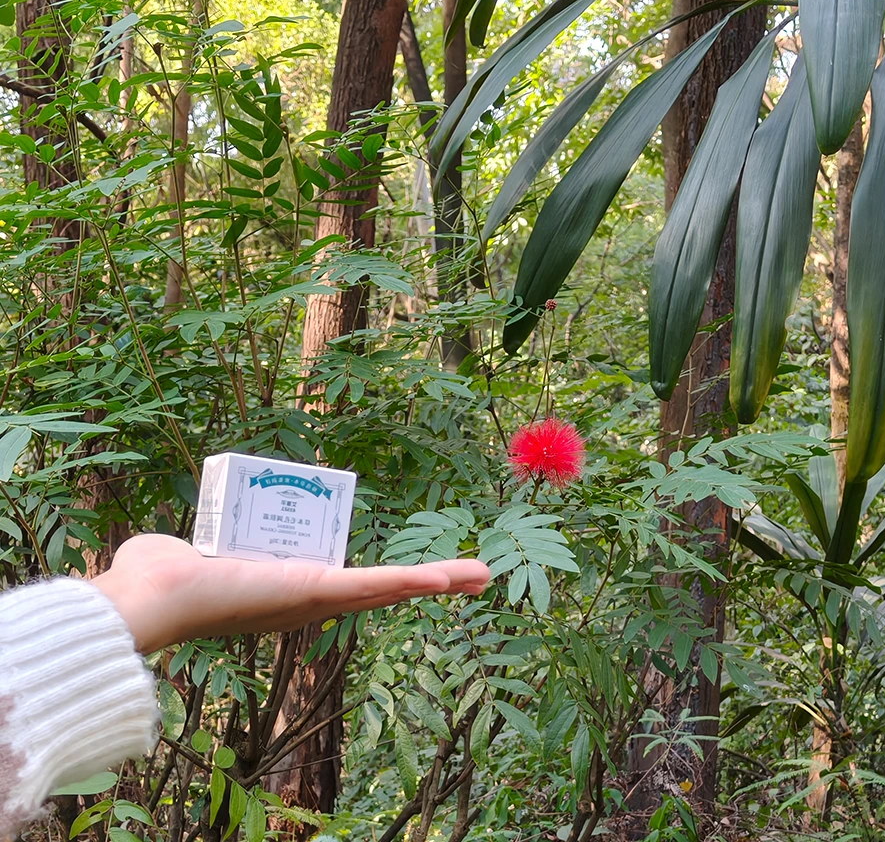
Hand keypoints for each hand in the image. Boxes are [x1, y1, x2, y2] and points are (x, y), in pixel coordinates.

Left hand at [90, 534, 490, 653]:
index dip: (388, 579)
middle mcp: (309, 599)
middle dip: (428, 584)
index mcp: (288, 587)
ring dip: (438, 581)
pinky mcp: (318, 590)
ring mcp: (317, 598)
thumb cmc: (162, 574)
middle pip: (381, 590)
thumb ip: (199, 540)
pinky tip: (452, 577)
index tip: (415, 576)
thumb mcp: (202, 545)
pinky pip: (375, 585)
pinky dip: (415, 581)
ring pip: (389, 590)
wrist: (150, 595)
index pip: (348, 581)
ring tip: (479, 575)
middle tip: (470, 578)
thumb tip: (178, 541)